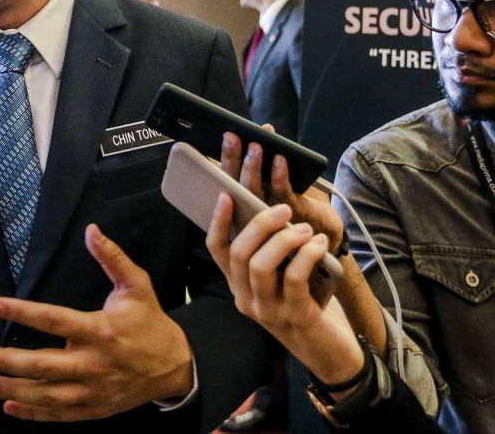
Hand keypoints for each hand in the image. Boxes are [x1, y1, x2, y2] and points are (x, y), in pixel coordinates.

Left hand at [0, 224, 192, 421]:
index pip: (54, 320)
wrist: (176, 366)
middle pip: (42, 364)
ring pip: (46, 394)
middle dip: (6, 360)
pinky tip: (9, 406)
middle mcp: (93, 363)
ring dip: (12, 389)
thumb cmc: (150, 322)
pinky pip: (59, 414)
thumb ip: (112, 258)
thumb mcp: (137, 286)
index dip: (24, 313)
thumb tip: (92, 229)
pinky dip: (33, 413)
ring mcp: (93, 390)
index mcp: (100, 330)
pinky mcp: (94, 409)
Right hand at [205, 196, 362, 387]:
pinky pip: (293, 278)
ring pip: (260, 265)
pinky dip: (307, 254)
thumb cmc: (307, 305)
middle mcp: (246, 298)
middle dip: (260, 225)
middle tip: (283, 209)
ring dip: (284, 239)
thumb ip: (272, 253)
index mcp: (239, 286)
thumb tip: (274, 211)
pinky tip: (318, 243)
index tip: (227, 195)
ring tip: (304, 228)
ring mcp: (267, 311)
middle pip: (239, 254)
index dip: (218, 222)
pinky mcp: (294, 317)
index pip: (217, 251)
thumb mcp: (282, 278)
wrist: (330, 351)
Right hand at [221, 131, 343, 252]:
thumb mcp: (275, 188)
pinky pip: (281, 195)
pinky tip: (279, 160)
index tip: (225, 139)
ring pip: (254, 192)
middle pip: (234, 186)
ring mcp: (267, 219)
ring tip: (255, 146)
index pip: (226, 181)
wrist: (323, 232)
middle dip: (231, 160)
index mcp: (241, 207)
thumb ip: (264, 171)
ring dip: (253, 168)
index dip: (224, 162)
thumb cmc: (296, 206)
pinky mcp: (290, 218)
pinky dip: (279, 176)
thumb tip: (263, 134)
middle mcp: (248, 216)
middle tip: (232, 137)